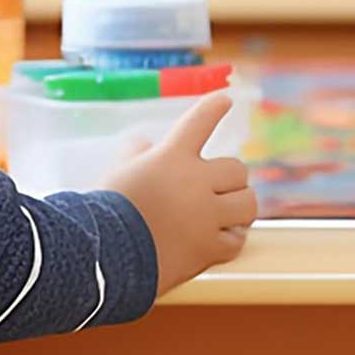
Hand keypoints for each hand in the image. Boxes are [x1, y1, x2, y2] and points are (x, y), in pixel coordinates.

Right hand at [103, 93, 257, 295]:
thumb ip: (134, 154)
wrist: (107, 255)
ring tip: (228, 212)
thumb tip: (141, 142)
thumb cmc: (107, 209)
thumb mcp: (118, 172)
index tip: (225, 99)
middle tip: (218, 188)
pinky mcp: (211, 248)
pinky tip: (219, 237)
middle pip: (237, 169)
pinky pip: (237, 239)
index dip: (213, 109)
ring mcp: (207, 216)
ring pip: (248, 203)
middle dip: (230, 178)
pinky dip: (230, 238)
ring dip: (239, 206)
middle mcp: (195, 182)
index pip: (198, 123)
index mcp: (171, 158)